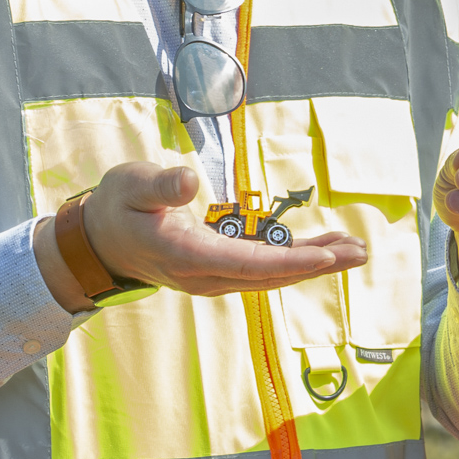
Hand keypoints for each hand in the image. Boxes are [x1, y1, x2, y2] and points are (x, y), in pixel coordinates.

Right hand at [36, 161, 365, 312]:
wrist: (99, 241)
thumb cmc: (116, 207)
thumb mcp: (130, 185)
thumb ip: (160, 185)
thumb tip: (190, 182)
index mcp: (185, 255)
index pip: (246, 264)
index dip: (288, 263)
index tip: (324, 257)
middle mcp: (204, 274)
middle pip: (269, 276)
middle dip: (316, 264)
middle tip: (359, 252)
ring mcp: (212, 276)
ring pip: (271, 275)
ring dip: (312, 263)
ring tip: (354, 250)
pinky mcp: (217, 268)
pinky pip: (263, 268)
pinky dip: (295, 259)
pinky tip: (322, 249)